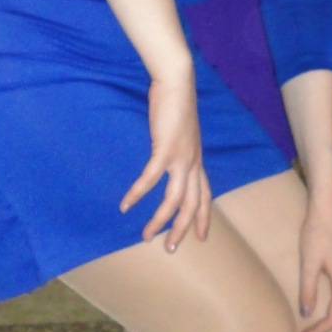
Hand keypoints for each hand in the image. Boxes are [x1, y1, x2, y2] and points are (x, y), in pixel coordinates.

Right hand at [121, 63, 211, 248]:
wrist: (177, 82)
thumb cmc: (176, 105)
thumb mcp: (182, 133)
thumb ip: (178, 149)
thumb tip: (168, 160)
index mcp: (198, 160)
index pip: (205, 196)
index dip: (204, 218)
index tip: (201, 238)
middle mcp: (193, 163)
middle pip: (192, 205)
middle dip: (181, 229)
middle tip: (169, 248)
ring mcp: (181, 157)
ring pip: (173, 199)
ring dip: (159, 220)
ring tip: (146, 236)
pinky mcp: (165, 149)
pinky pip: (150, 179)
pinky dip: (138, 194)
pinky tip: (125, 205)